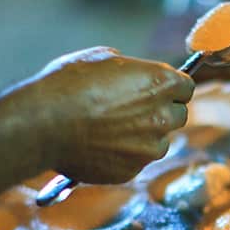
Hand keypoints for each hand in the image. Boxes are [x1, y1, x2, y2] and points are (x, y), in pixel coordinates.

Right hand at [25, 47, 194, 183]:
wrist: (43, 124)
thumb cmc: (67, 84)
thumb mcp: (100, 59)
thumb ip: (129, 70)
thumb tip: (133, 76)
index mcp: (159, 83)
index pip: (186, 87)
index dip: (172, 87)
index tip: (159, 90)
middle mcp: (161, 117)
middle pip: (178, 116)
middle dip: (162, 112)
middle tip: (135, 110)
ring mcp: (148, 148)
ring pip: (159, 143)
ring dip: (144, 137)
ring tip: (113, 129)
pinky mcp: (131, 170)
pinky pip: (136, 162)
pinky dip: (124, 155)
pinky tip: (100, 145)